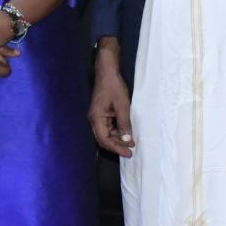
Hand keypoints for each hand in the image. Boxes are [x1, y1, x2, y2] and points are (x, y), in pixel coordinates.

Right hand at [88, 39, 133, 157]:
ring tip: (131, 144)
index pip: (104, 140)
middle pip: (104, 139)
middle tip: (130, 152)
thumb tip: (127, 140)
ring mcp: (98, 117)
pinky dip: (117, 132)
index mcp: (96, 118)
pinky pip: (108, 127)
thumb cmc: (114, 87)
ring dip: (118, 140)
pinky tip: (126, 134)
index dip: (116, 148)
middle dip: (117, 146)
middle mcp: (94, 120)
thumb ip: (124, 124)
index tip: (128, 153)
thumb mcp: (122, 106)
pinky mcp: (102, 114)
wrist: (107, 72)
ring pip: (106, 134)